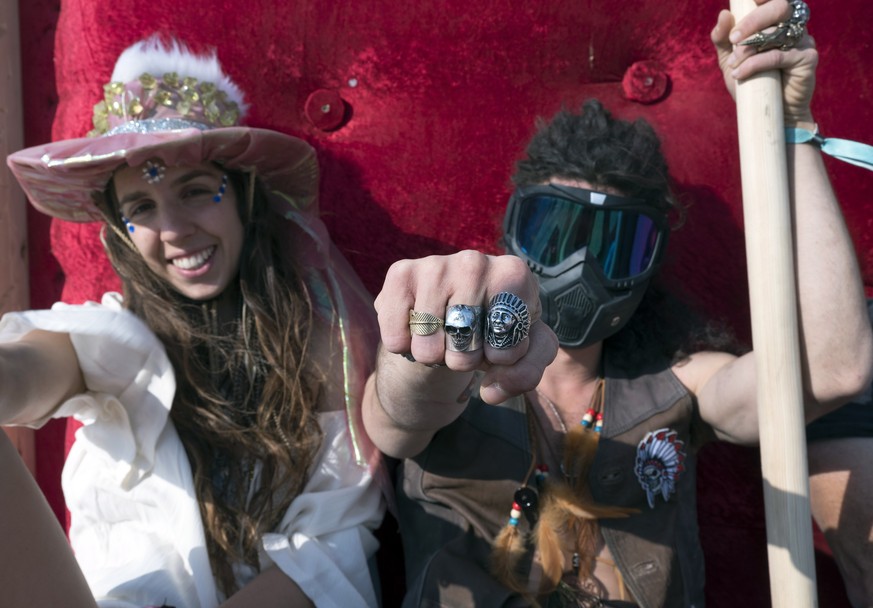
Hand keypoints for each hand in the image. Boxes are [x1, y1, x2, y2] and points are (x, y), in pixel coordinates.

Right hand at [375, 250, 557, 402]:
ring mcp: (435, 265)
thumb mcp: (523, 353)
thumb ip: (525, 373)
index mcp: (513, 274)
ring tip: (441, 337)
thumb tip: (491, 390)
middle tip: (465, 342)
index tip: (497, 343)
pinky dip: (404, 347)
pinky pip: (396, 337)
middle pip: (466, 343)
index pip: (508, 339)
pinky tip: (416, 330)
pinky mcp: (400, 274)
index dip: (502, 357)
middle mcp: (475, 262)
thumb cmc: (492, 332)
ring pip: (428, 346)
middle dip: (465, 359)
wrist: (448, 316)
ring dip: (434, 356)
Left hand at [712, 0, 816, 126]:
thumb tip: (724, 14)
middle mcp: (793, 27)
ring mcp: (803, 41)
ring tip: (735, 64)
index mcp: (777, 22)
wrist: (770, 114)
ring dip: (750, 48)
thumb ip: (723, 39)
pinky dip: (756, 63)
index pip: (775, 0)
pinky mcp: (807, 59)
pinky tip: (740, 74)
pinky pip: (779, 55)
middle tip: (734, 38)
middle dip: (753, 20)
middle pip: (780, 8)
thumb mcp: (731, 61)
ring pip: (778, 32)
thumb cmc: (751, 84)